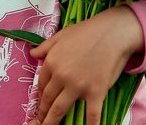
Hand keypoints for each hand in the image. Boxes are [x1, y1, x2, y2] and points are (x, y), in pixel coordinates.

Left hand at [27, 5, 143, 124]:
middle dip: (42, 112)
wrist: (113, 32)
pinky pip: (91, 115)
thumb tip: (32, 53)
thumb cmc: (88, 31)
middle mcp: (61, 76)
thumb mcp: (62, 35)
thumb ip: (46, 46)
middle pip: (48, 99)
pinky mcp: (95, 93)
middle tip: (39, 121)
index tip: (40, 103)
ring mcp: (78, 86)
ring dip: (52, 122)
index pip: (41, 84)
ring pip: (60, 109)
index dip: (40, 96)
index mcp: (52, 62)